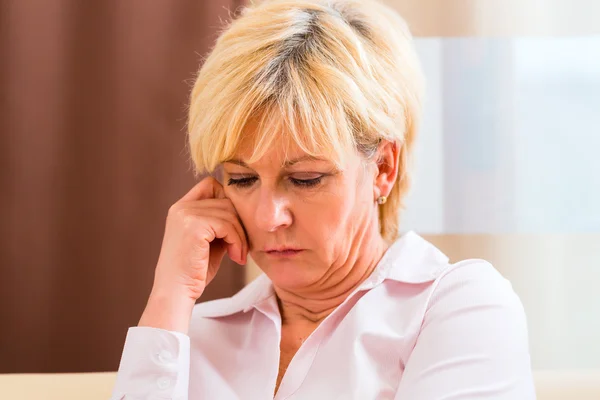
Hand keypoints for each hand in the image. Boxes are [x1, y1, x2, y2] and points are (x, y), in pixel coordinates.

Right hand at [138, 176, 247, 332]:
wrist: (176, 292)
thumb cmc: (195, 271)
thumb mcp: (210, 241)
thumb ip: (221, 223)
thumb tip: (245, 209)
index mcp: (181, 208)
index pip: (211, 185)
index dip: (228, 201)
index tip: (234, 228)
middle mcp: (181, 207)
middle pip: (226, 200)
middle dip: (239, 224)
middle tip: (241, 248)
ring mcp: (185, 214)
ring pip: (229, 213)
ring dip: (240, 236)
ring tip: (238, 255)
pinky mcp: (193, 226)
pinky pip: (227, 225)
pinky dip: (237, 241)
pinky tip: (235, 257)